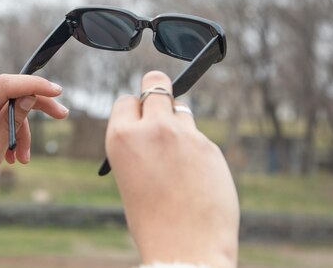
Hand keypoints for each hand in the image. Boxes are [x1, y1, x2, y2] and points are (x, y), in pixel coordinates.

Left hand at [0, 74, 68, 228]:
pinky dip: (5, 130)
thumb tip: (29, 97)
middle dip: (32, 107)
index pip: (2, 86)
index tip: (57, 91)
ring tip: (22, 158)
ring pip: (1, 106)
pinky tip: (10, 155)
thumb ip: (10, 123)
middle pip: (5, 93)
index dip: (32, 85)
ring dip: (18, 129)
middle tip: (61, 115)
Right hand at [105, 71, 238, 266]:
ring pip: (182, 110)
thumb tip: (159, 120)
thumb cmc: (153, 219)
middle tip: (164, 101)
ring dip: (180, 125)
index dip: (135, 109)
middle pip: (157, 84)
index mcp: (122, 138)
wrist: (186, 248)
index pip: (127, 100)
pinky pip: (200, 137)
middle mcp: (153, 129)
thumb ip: (141, 144)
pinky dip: (198, 150)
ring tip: (179, 157)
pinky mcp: (210, 146)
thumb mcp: (131, 176)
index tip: (141, 117)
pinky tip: (196, 176)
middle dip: (159, 90)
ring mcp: (184, 135)